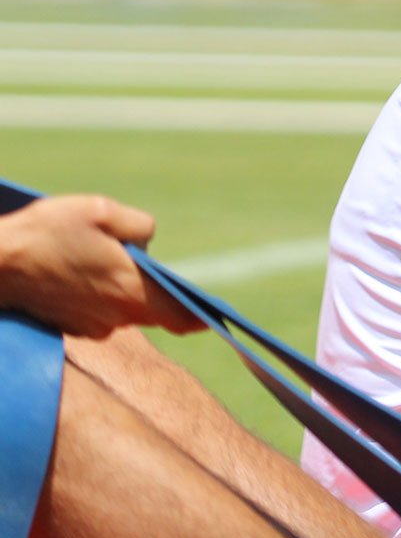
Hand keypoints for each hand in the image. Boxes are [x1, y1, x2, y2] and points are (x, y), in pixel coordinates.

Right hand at [0, 196, 198, 337]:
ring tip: (96, 256)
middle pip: (152, 307)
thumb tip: (146, 243)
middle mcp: (117, 317)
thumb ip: (138, 226)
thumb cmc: (47, 234)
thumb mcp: (101, 211)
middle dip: (153, 286)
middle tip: (140, 261)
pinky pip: (97, 310)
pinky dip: (95, 293)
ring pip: (122, 306)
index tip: (215, 315)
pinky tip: (76, 270)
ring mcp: (92, 325)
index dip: (201, 316)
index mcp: (133, 292)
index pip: (182, 316)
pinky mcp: (70, 326)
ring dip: (119, 286)